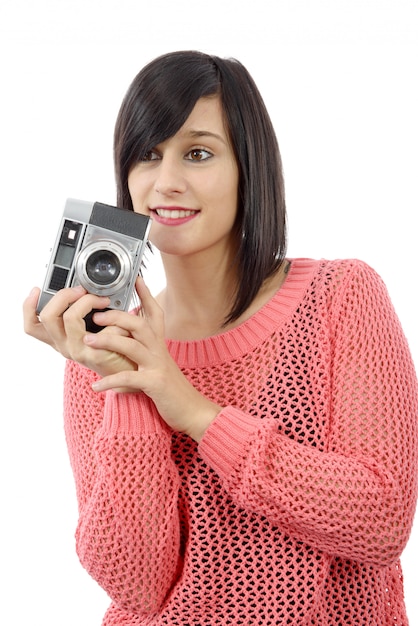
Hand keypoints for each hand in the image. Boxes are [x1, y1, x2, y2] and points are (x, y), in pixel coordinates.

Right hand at [23, 286, 136, 376]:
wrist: (128, 368)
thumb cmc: (111, 344)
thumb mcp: (91, 326)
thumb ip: (82, 311)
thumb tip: (84, 286)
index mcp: (59, 337)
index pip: (33, 325)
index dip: (28, 307)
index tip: (36, 290)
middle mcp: (63, 345)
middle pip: (48, 316)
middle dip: (64, 295)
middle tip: (82, 290)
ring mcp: (77, 350)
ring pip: (70, 317)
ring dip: (87, 301)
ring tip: (103, 300)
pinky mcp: (94, 355)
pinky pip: (99, 327)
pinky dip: (112, 318)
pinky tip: (120, 320)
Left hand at [84, 277, 220, 440]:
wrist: (192, 410)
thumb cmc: (171, 388)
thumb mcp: (159, 363)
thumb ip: (145, 350)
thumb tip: (127, 338)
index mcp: (159, 344)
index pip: (154, 314)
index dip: (146, 295)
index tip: (136, 279)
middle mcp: (159, 351)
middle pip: (139, 325)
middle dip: (117, 317)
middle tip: (96, 315)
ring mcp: (157, 366)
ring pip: (132, 346)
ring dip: (108, 341)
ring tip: (88, 341)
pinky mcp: (155, 384)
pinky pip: (129, 378)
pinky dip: (110, 381)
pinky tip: (96, 386)